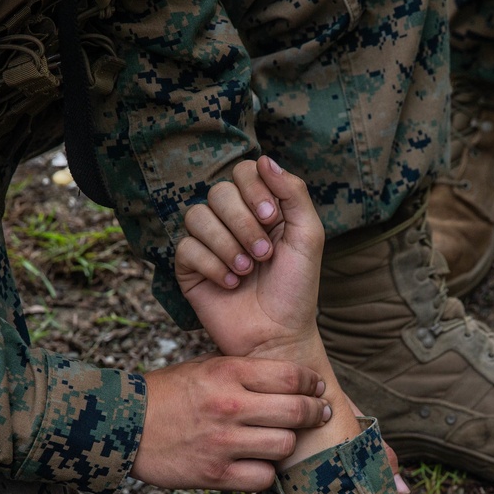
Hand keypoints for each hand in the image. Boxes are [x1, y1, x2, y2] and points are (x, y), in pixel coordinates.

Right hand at [132, 354, 330, 491]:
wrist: (123, 425)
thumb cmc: (169, 393)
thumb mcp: (205, 366)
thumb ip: (244, 370)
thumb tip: (290, 375)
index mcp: (227, 373)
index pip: (290, 375)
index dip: (311, 382)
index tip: (317, 388)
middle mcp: (228, 406)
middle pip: (295, 412)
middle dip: (315, 413)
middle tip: (319, 414)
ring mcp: (222, 442)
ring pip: (284, 446)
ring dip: (288, 443)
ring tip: (283, 439)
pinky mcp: (214, 474)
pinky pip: (262, 478)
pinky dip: (266, 472)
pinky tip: (259, 463)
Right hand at [176, 156, 360, 467]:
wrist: (278, 334)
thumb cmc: (297, 289)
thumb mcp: (308, 236)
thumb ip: (293, 193)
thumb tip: (265, 158)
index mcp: (260, 208)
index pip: (243, 172)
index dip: (254, 190)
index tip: (272, 218)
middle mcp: (232, 221)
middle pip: (219, 192)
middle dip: (243, 224)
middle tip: (264, 255)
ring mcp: (208, 243)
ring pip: (197, 216)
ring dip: (227, 245)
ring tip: (247, 271)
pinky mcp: (189, 267)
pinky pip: (185, 247)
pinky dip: (211, 264)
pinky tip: (230, 283)